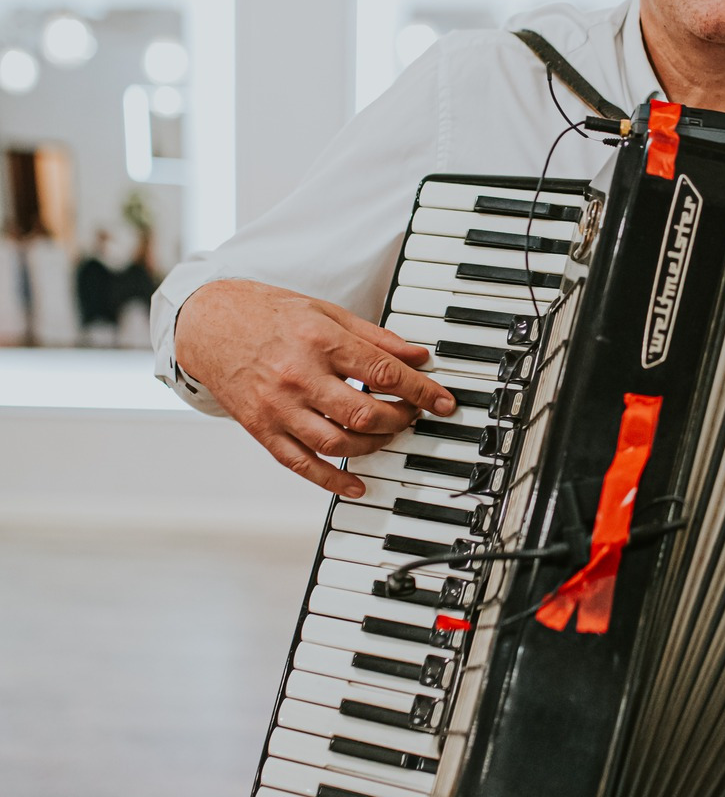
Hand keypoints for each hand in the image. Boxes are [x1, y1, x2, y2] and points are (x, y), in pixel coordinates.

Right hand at [174, 279, 454, 497]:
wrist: (209, 324)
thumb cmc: (268, 314)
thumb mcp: (326, 312)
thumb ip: (374, 337)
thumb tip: (418, 356)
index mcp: (318, 340)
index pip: (383, 371)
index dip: (421, 390)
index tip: (443, 401)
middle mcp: (298, 376)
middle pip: (363, 412)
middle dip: (399, 418)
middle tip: (411, 414)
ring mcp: (278, 407)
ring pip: (337, 442)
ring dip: (374, 445)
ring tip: (387, 434)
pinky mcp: (263, 430)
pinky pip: (302, 464)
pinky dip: (333, 479)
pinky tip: (358, 484)